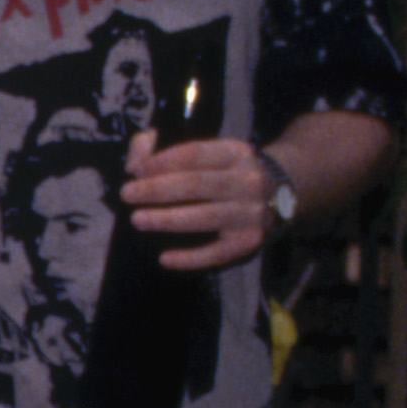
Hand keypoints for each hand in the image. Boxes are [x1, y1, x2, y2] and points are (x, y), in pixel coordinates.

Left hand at [121, 131, 278, 273]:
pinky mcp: (250, 242)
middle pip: (196, 184)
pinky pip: (216, 253)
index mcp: (236, 152)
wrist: (279, 194)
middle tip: (127, 194)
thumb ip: (161, 148)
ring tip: (137, 219)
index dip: (162, 161)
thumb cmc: (225, 172)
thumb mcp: (205, 151)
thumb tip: (135, 165)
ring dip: (167, 219)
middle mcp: (248, 181)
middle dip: (157, 189)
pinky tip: (164, 259)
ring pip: (205, 217)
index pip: (195, 154)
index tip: (136, 171)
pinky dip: (190, 258)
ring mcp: (252, 213)